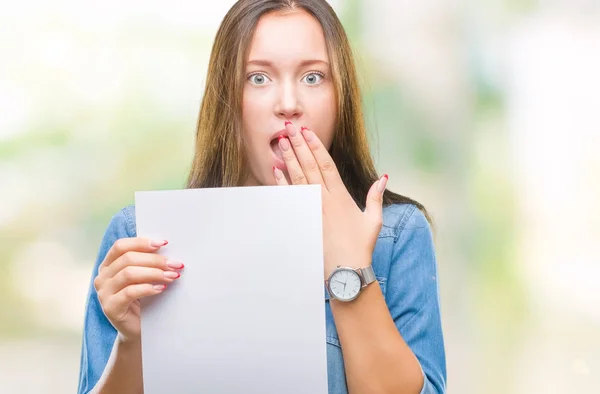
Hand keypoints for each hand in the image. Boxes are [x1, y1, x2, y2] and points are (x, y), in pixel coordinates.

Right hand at [93, 238, 183, 341]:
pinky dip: (148, 288)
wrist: (138, 330)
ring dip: (154, 273)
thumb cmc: (143, 300)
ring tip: (172, 276)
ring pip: (129, 274)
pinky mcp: (110, 308)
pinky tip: (161, 288)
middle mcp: (102, 277)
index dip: (142, 242)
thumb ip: (147, 263)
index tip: (164, 244)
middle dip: (155, 260)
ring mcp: (103, 293)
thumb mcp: (143, 278)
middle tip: (175, 264)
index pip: (121, 246)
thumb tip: (167, 248)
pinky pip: (130, 292)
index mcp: (108, 265)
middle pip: (127, 259)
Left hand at [272, 121, 387, 278]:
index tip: (308, 132)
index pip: (326, 164)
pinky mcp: (302, 220)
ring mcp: (311, 210)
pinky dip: (281, 182)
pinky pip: (290, 197)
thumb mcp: (373, 220)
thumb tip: (383, 178)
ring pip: (297, 178)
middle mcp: (324, 199)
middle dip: (298, 145)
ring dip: (288, 159)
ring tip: (280, 142)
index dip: (316, 146)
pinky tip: (275, 169)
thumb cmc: (360, 247)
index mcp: (341, 196)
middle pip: (309, 166)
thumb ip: (375, 197)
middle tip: (289, 128)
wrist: (345, 270)